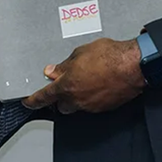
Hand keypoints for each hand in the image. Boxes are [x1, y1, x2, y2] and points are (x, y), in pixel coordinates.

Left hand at [21, 37, 145, 114]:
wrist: (133, 66)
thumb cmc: (109, 56)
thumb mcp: (79, 54)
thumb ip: (64, 66)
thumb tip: (53, 71)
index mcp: (67, 86)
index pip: (44, 97)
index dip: (33, 100)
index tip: (28, 101)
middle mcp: (77, 99)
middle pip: (61, 106)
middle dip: (60, 97)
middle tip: (64, 84)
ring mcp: (91, 106)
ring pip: (77, 106)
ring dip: (76, 97)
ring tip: (85, 80)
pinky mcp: (104, 107)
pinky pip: (91, 105)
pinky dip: (90, 97)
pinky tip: (97, 84)